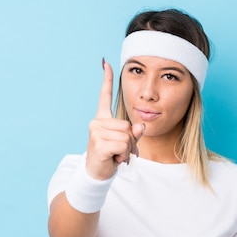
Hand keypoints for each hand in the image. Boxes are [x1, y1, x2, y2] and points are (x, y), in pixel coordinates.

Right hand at [85, 60, 145, 179]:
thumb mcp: (125, 143)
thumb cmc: (111, 156)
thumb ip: (134, 133)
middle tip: (120, 150)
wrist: (97, 173)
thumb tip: (140, 125)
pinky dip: (123, 155)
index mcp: (103, 119)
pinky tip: (113, 158)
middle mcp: (97, 122)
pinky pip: (123, 145)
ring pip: (128, 136)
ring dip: (127, 149)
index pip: (105, 96)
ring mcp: (96, 132)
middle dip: (130, 141)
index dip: (107, 80)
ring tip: (116, 154)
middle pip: (128, 125)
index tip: (106, 63)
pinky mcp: (98, 143)